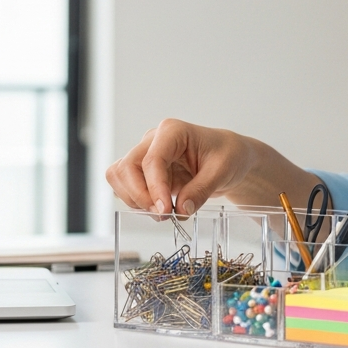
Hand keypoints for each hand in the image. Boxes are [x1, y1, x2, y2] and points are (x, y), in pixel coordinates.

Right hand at [106, 119, 259, 217]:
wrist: (228, 157)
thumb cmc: (227, 155)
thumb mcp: (222, 171)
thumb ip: (201, 190)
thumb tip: (181, 210)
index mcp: (173, 131)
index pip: (152, 160)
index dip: (154, 188)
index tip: (165, 211)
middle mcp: (153, 139)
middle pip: (127, 167)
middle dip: (140, 195)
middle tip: (163, 215)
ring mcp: (145, 153)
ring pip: (119, 176)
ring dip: (134, 199)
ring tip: (162, 213)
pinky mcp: (143, 170)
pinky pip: (125, 185)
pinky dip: (134, 200)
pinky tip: (156, 207)